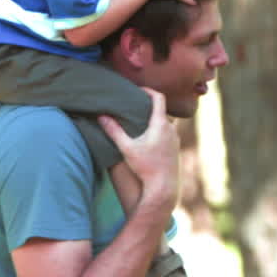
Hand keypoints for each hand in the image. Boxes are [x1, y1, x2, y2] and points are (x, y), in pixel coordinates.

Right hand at [98, 88, 179, 211]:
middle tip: (135, 105)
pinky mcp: (176, 149)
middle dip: (149, 106)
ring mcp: (175, 139)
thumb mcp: (126, 148)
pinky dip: (159, 130)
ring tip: (140, 121)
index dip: (149, 90)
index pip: (159, 98)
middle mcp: (171, 129)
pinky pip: (168, 133)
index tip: (138, 89)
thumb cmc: (145, 167)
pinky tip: (148, 138)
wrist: (163, 187)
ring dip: (154, 120)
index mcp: (160, 124)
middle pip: (162, 110)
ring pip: (165, 123)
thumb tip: (101, 116)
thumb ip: (114, 131)